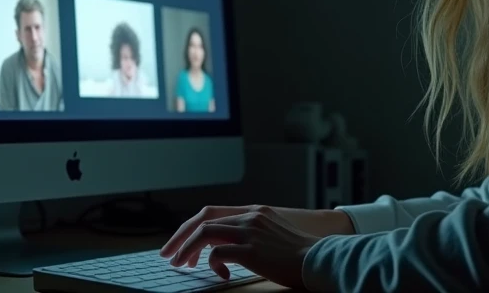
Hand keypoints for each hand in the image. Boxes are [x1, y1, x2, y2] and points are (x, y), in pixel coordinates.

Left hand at [160, 205, 349, 287]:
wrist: (320, 258)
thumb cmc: (299, 254)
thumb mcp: (273, 234)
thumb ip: (251, 233)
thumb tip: (223, 248)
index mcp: (254, 211)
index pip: (211, 212)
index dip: (190, 227)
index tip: (179, 243)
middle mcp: (250, 216)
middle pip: (203, 220)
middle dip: (181, 238)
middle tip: (168, 255)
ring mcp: (250, 232)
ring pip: (205, 233)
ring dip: (188, 250)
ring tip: (182, 265)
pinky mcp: (252, 250)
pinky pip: (218, 254)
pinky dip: (213, 265)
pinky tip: (221, 275)